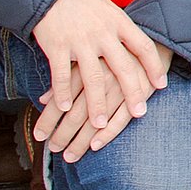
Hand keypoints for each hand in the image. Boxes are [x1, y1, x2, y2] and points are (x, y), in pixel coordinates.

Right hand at [31, 0, 166, 149]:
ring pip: (93, 77)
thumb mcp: (110, 10)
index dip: (153, 67)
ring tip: (100, 124)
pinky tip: (65, 108)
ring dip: (96, 104)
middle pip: (123, 67)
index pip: (143, 47)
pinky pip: (61, 75)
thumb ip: (121, 32)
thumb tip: (138, 52)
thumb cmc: (84, 1)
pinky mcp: (57, 46)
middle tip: (139, 113)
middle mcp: (102, 33)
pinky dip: (63, 93)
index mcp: (119, 22)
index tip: (161, 85)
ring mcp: (80, 41)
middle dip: (132, 93)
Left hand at [37, 41, 172, 161]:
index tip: (39, 137)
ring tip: (70, 156)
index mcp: (85, 65)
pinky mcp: (140, 90)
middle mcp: (101, 76)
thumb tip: (43, 99)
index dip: (47, 121)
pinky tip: (95, 146)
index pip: (60, 99)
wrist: (151, 33)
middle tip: (53, 150)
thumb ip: (65, 77)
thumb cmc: (112, 46)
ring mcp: (120, 85)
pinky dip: (108, 133)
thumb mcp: (86, 54)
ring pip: (95, 120)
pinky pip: (121, 117)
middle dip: (62, 135)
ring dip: (81, 141)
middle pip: (75, 113)